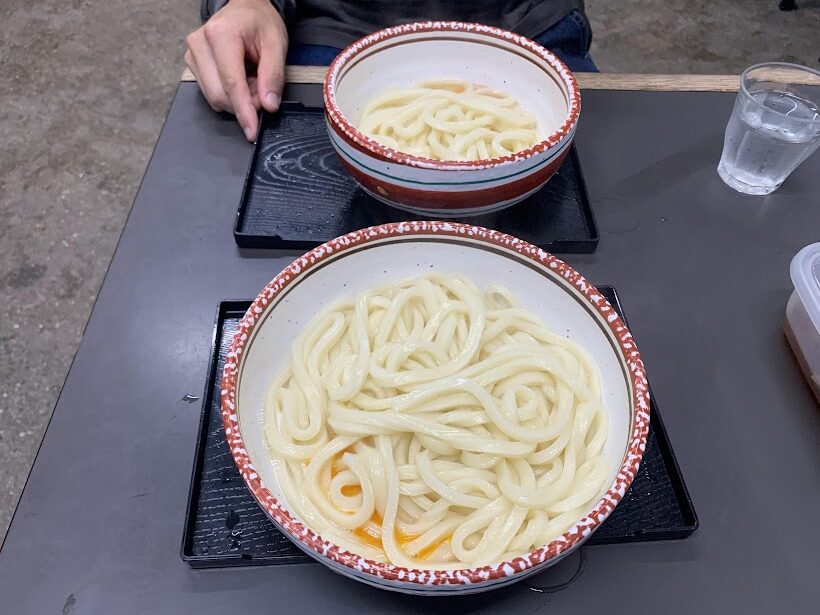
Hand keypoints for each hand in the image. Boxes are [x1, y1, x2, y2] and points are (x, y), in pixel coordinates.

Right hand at [185, 0, 287, 140]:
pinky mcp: (192, 64)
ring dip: (237, 99)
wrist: (245, 8)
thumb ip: (273, 76)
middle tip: (263, 91)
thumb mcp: (276, 44)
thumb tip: (268, 105)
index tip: (251, 130)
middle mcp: (200, 44)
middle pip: (219, 95)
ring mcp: (192, 55)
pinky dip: (229, 94)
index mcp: (221, 35)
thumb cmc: (259, 22)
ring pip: (214, 97)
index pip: (231, 84)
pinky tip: (240, 79)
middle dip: (244, 103)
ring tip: (252, 79)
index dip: (243, 111)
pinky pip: (210, 92)